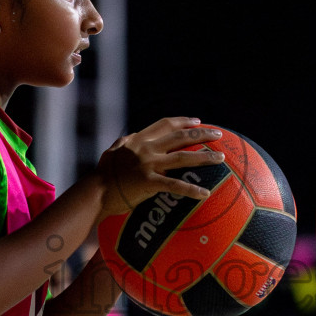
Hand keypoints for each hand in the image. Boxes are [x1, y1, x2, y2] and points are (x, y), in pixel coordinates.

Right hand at [95, 117, 223, 218]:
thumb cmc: (103, 175)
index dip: (183, 122)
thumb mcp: (113, 152)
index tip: (198, 122)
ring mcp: (147, 164)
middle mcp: (145, 148)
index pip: (165, 125)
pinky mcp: (148, 182)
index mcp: (138, 139)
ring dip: (204, 157)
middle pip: (179, 137)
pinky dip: (191, 190)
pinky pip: (175, 185)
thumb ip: (124, 144)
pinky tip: (205, 193)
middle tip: (218, 134)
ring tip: (221, 158)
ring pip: (182, 158)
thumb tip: (128, 138)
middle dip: (201, 135)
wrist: (95, 191)